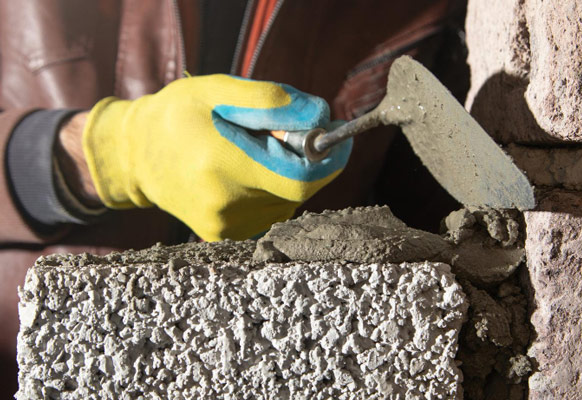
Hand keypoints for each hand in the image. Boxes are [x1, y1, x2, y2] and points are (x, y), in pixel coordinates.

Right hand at [82, 75, 351, 240]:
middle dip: (303, 160)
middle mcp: (226, 204)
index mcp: (223, 164)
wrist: (134, 155)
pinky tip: (243, 173)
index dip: (327, 160)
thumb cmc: (176, 115)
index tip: (334, 138)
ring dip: (285, 175)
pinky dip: (270, 190)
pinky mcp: (223, 236)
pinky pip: (269, 212)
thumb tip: (320, 116)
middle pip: (297, 189)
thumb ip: (271, 101)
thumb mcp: (218, 90)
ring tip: (252, 153)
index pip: (301, 179)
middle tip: (281, 134)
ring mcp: (224, 226)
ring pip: (286, 202)